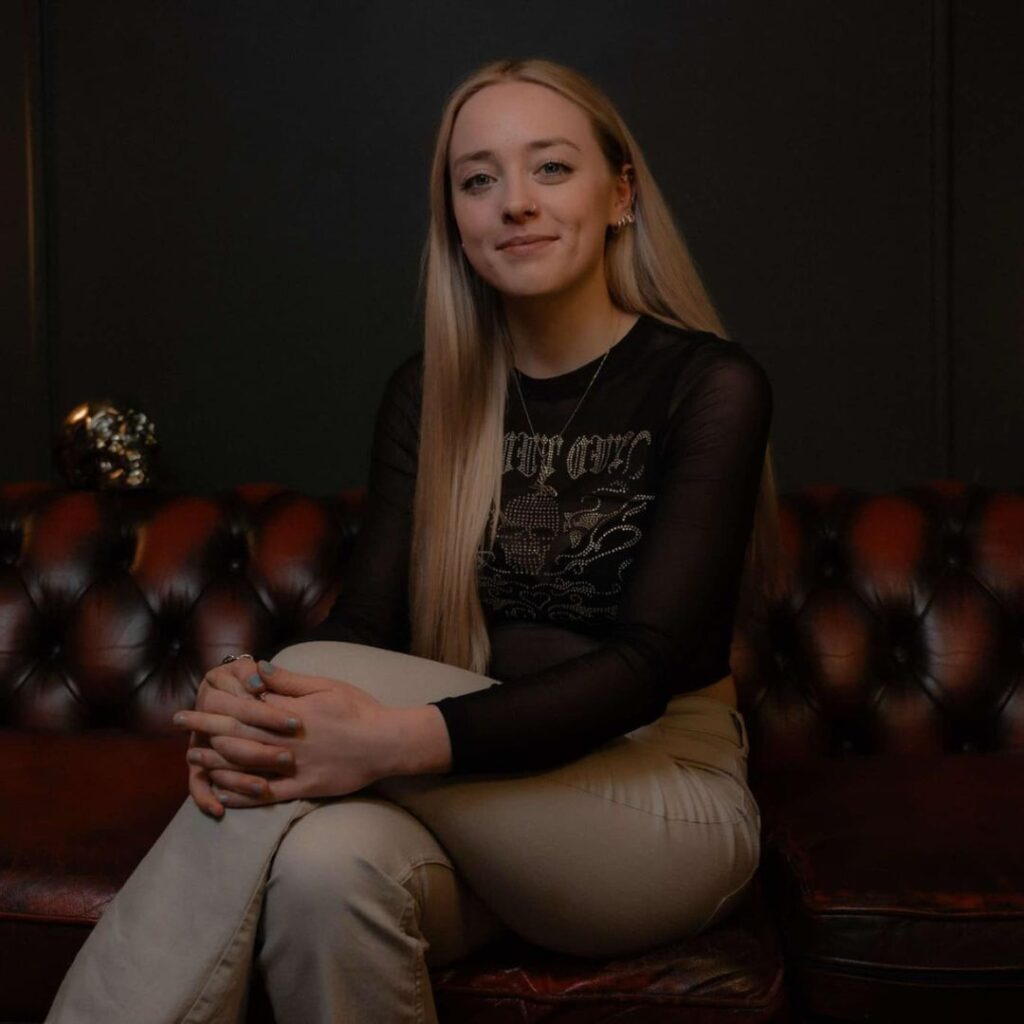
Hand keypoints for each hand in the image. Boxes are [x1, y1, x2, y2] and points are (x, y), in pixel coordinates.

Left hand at [173, 661, 397, 808]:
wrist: (386, 742)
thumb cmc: (358, 710)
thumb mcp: (326, 685)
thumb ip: (289, 681)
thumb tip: (258, 670)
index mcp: (290, 713)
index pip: (245, 707)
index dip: (216, 704)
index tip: (194, 700)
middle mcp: (286, 741)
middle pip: (236, 735)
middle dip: (204, 729)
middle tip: (180, 724)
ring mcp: (294, 767)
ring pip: (245, 766)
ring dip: (215, 761)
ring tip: (192, 757)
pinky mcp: (304, 788)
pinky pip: (266, 795)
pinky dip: (242, 794)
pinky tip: (222, 792)